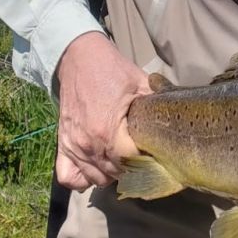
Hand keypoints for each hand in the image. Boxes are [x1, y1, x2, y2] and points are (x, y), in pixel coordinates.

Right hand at [54, 31, 150, 190]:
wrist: (79, 58)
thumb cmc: (111, 69)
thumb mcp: (140, 82)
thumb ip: (156, 104)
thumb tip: (175, 121)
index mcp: (108, 130)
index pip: (131, 161)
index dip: (147, 158)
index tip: (154, 150)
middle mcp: (88, 144)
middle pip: (114, 173)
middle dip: (132, 168)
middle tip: (142, 155)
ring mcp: (73, 147)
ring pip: (96, 178)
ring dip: (111, 174)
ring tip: (124, 160)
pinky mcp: (62, 144)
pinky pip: (69, 176)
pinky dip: (83, 177)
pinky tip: (97, 167)